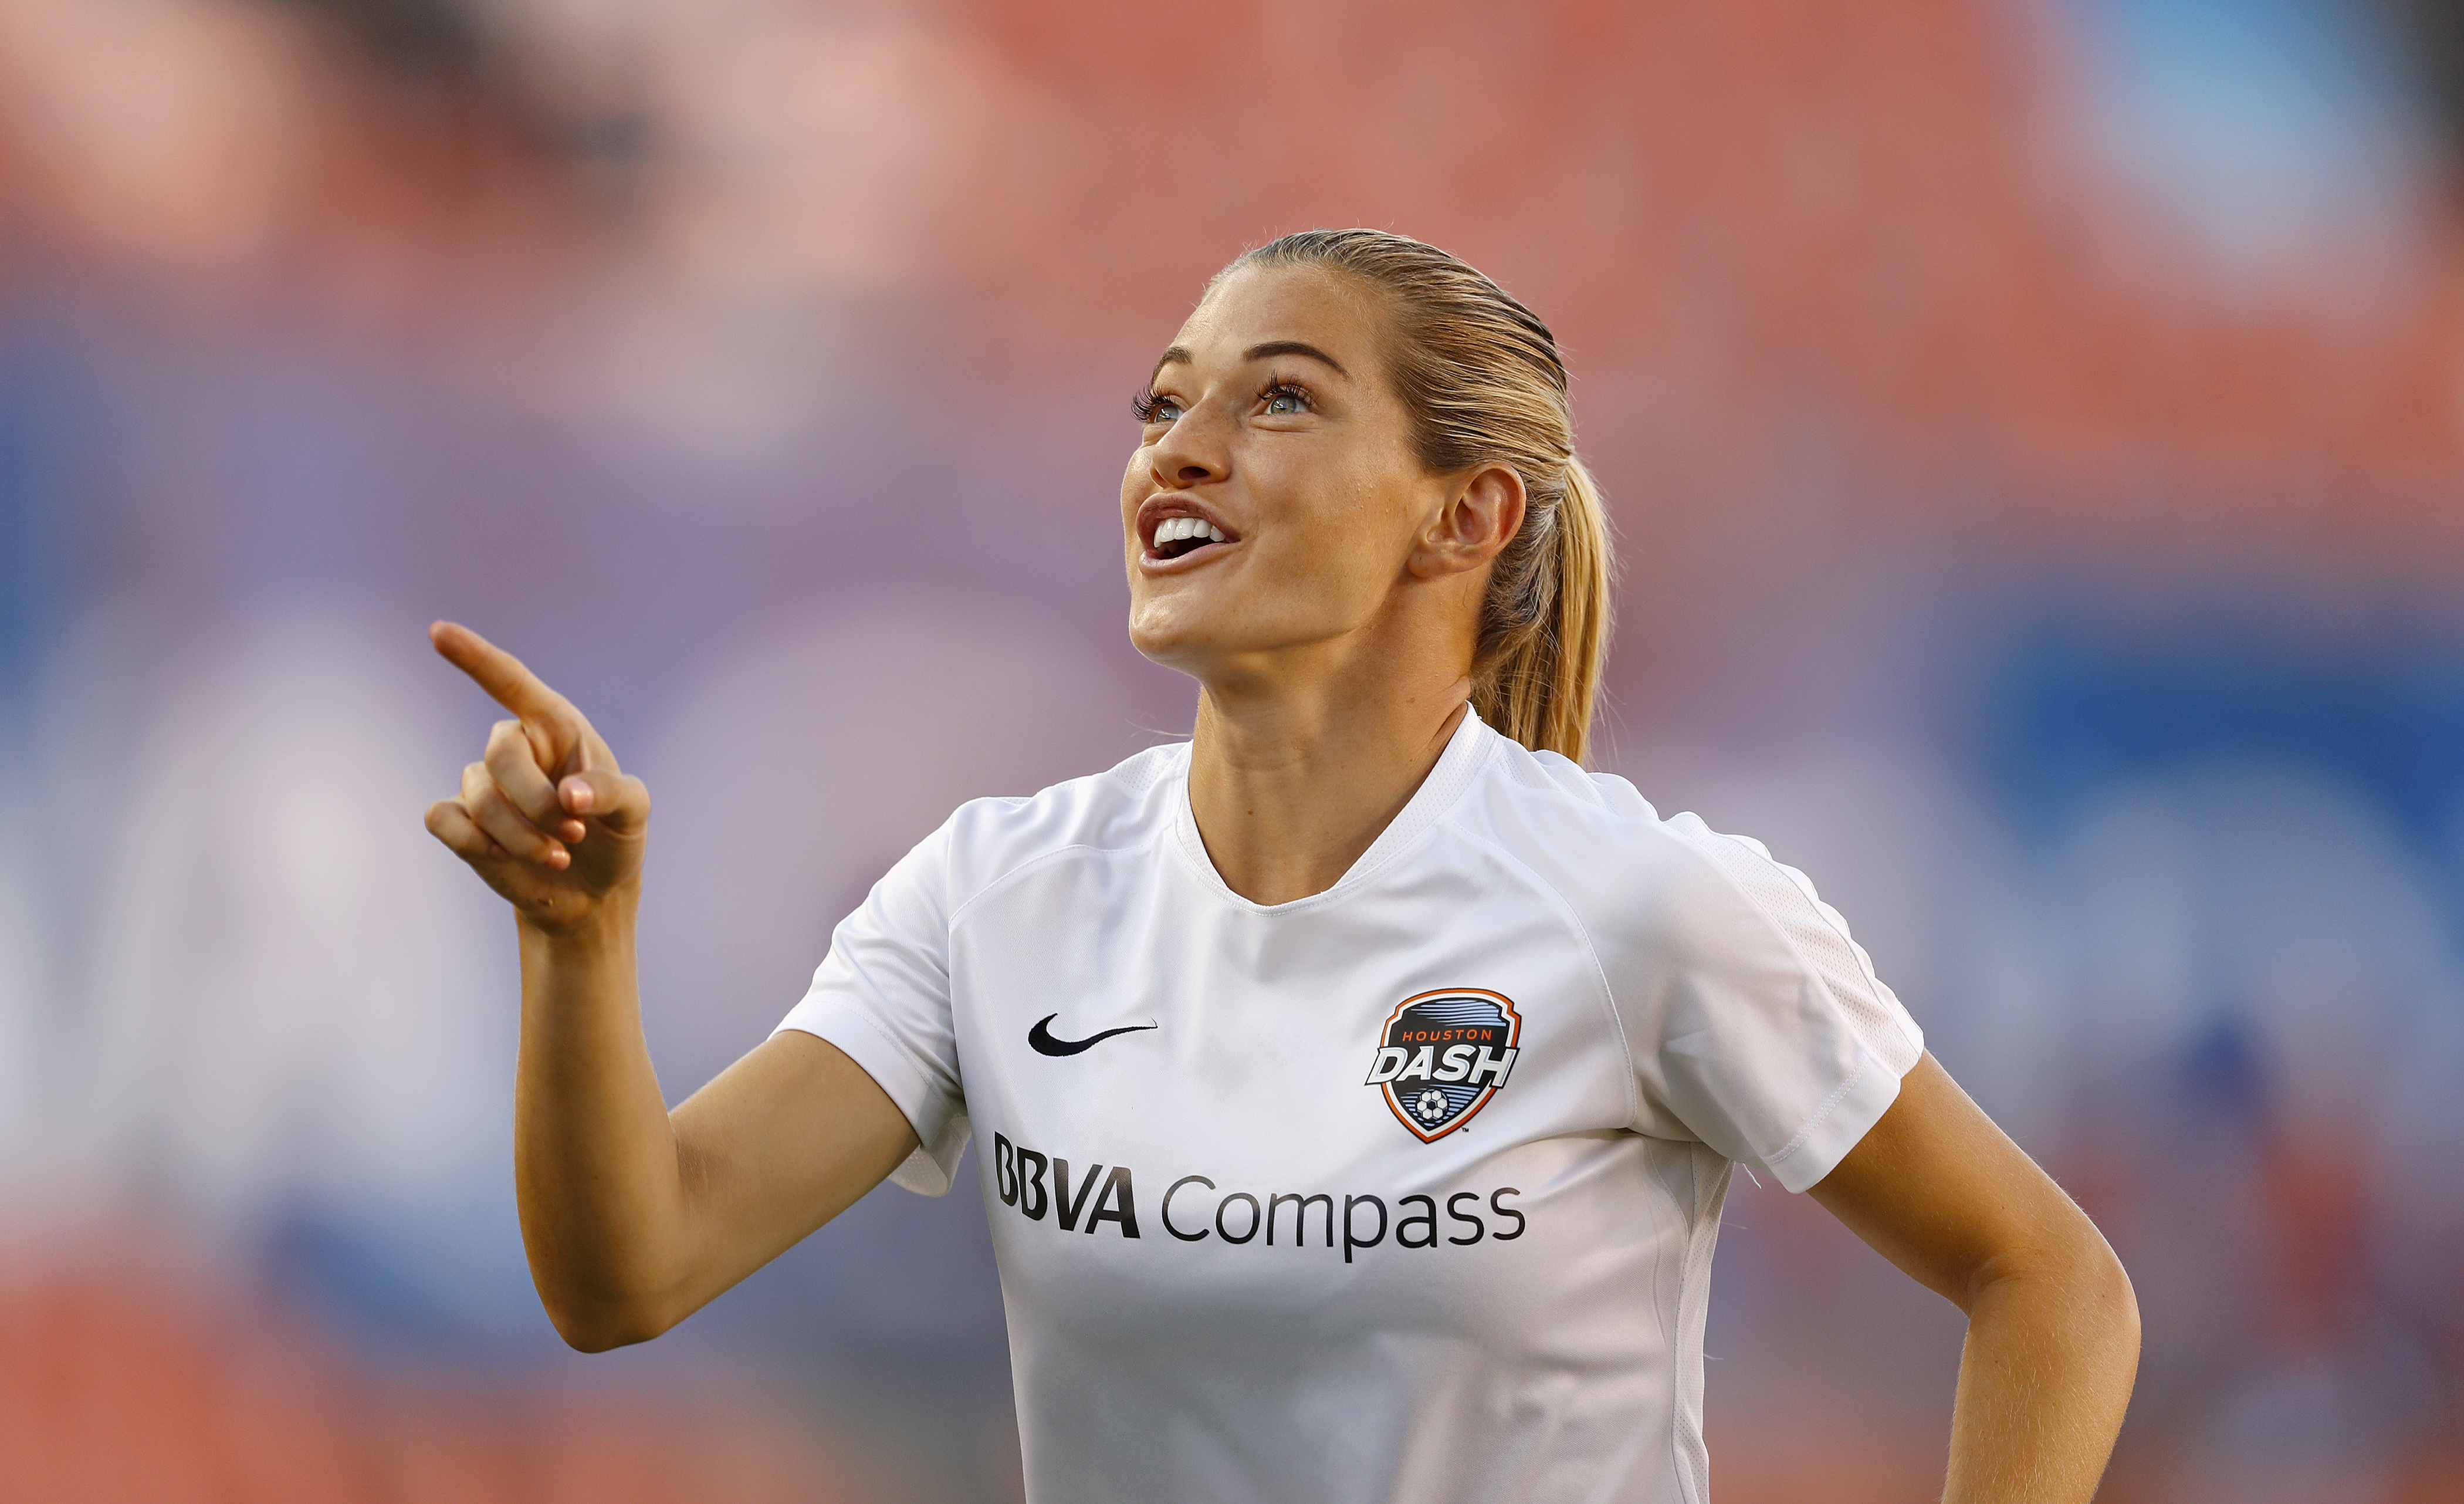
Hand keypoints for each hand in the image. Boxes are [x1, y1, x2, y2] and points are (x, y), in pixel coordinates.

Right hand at [424, 622, 649, 930]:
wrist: (592, 891)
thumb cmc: (614, 836)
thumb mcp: (635, 811)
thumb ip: (613, 792)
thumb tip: (570, 795)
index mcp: (556, 726)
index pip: (511, 682)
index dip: (474, 656)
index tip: (438, 631)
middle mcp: (515, 747)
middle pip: (500, 755)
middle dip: (538, 803)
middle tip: (573, 833)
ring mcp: (482, 783)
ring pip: (479, 798)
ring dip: (520, 836)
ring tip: (558, 853)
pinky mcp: (460, 820)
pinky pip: (443, 820)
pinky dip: (476, 844)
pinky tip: (505, 858)